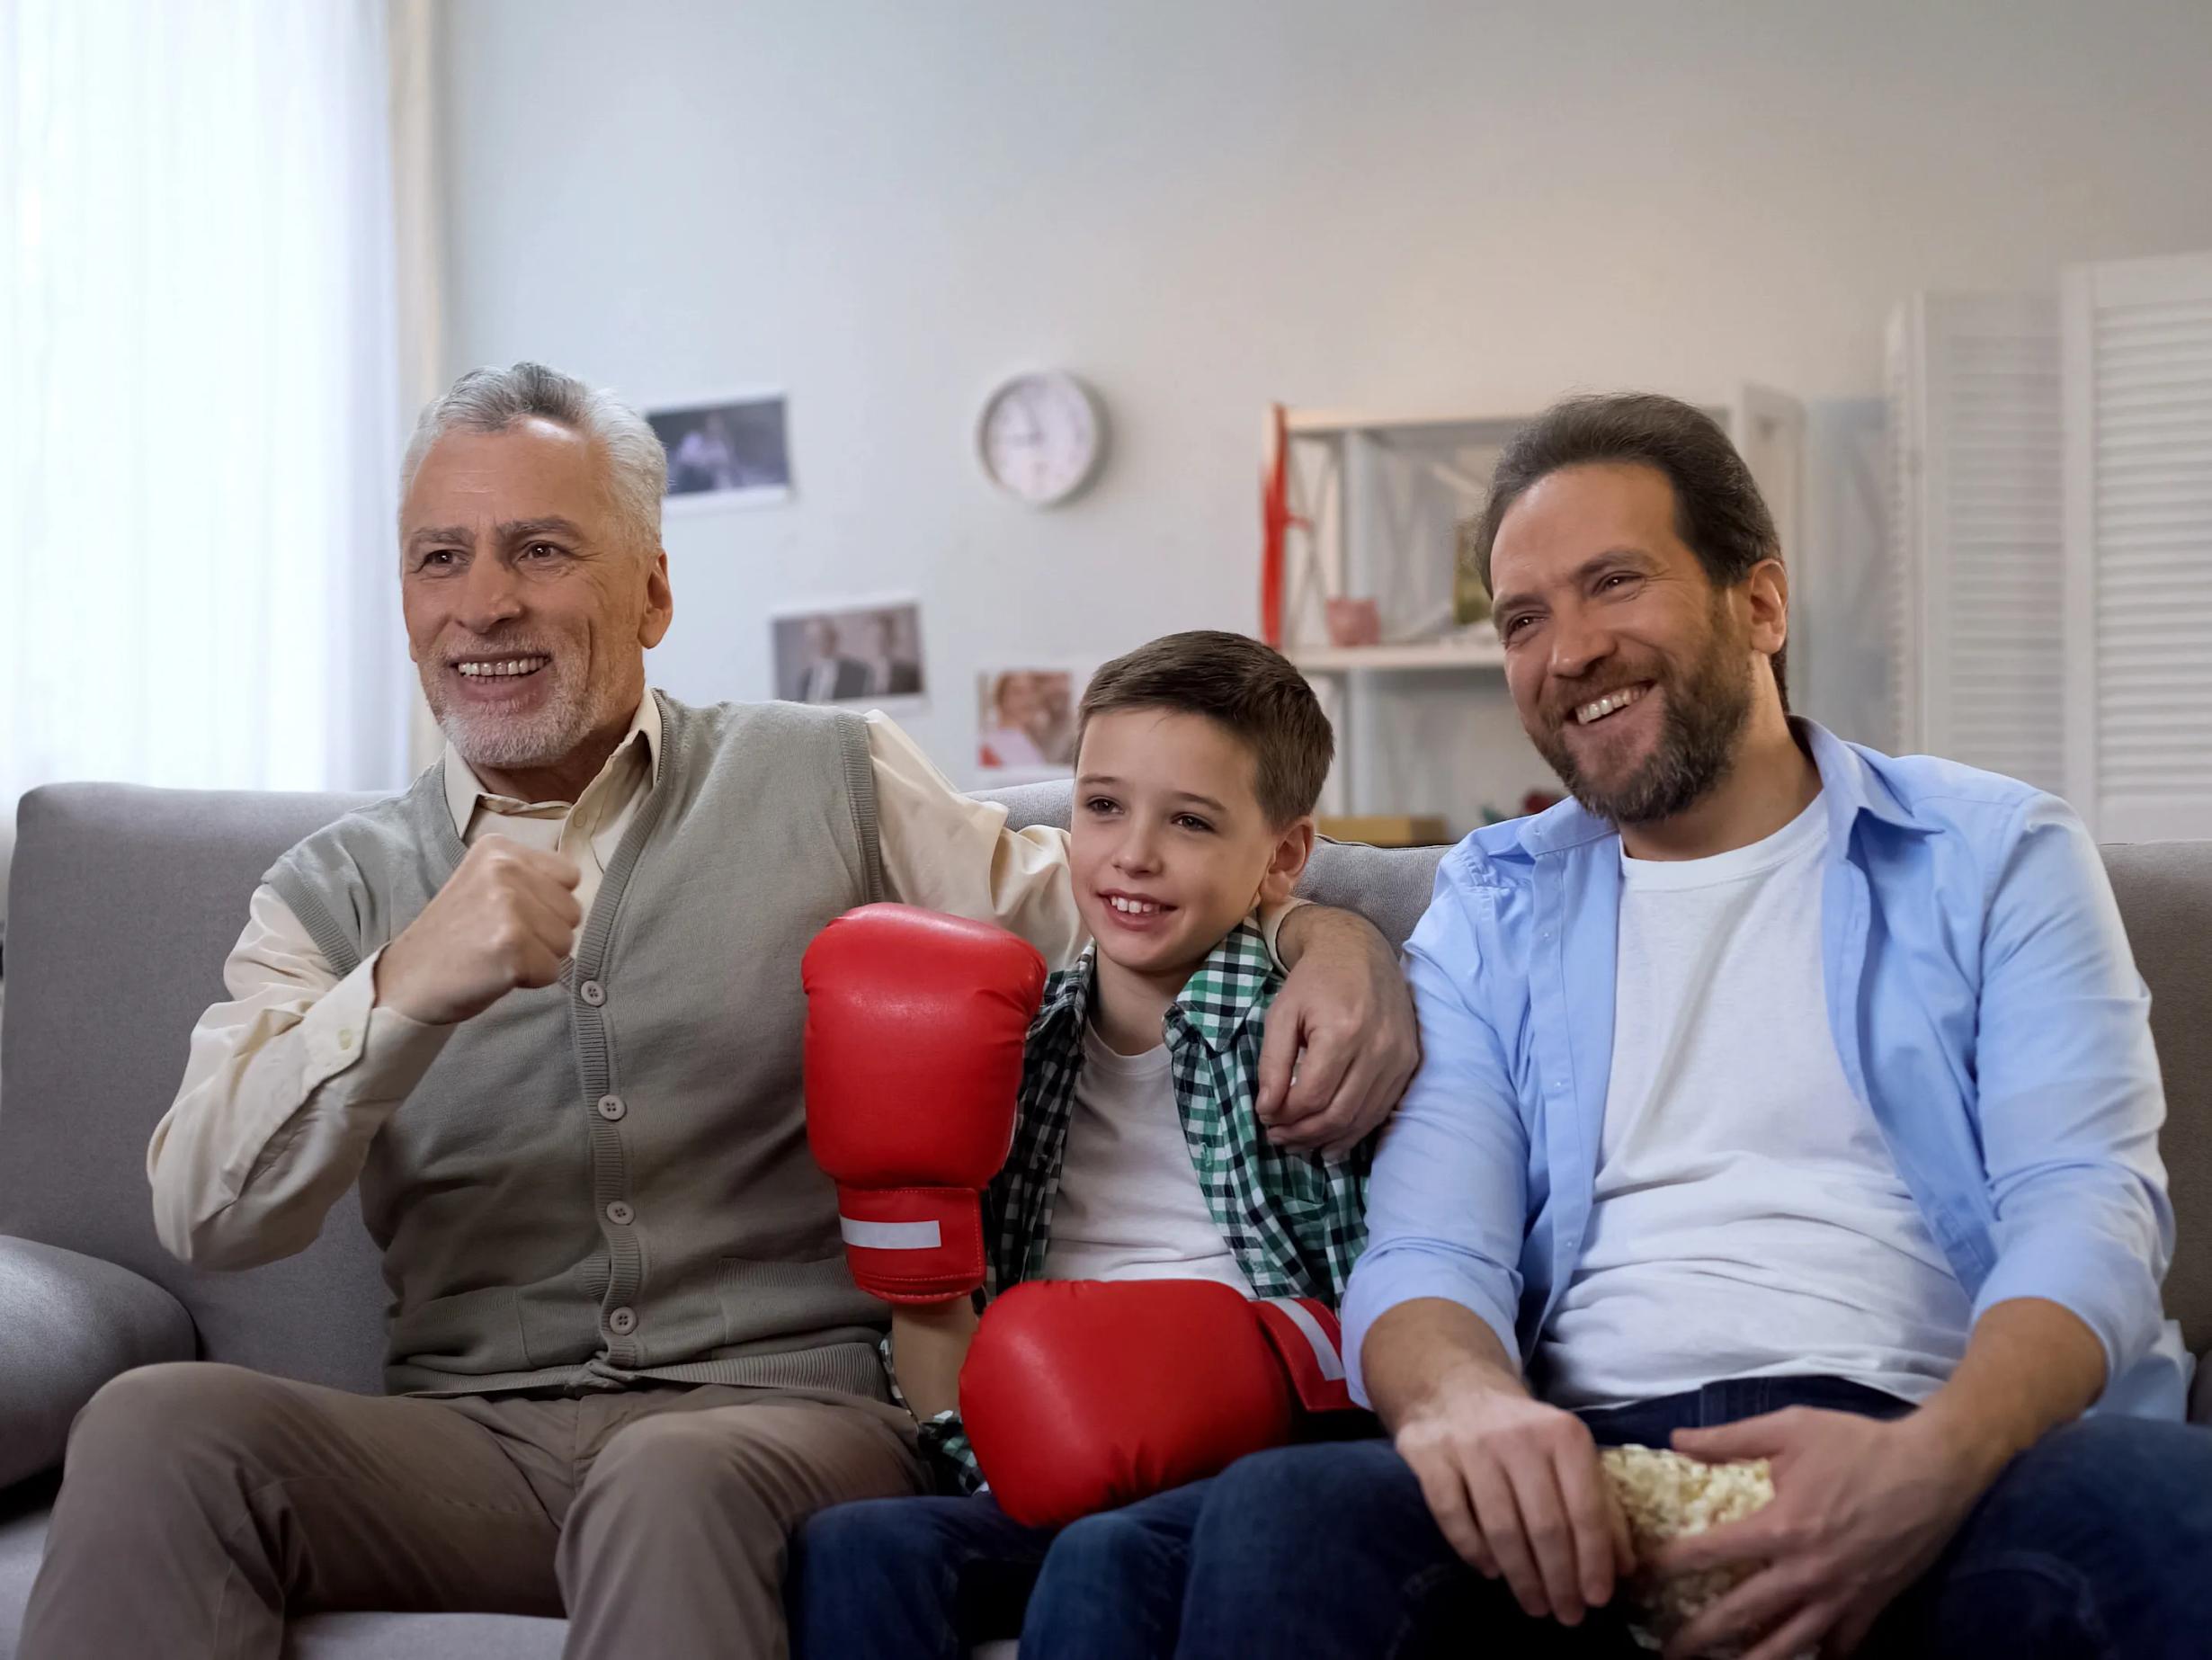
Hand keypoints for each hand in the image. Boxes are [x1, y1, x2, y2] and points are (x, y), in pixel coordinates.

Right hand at [372, 837, 582, 1024]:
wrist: (408, 979)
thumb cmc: (455, 936)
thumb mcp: (486, 885)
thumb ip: (528, 879)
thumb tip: (576, 894)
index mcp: (499, 849)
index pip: (569, 876)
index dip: (548, 904)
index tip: (510, 916)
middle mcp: (504, 869)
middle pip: (572, 911)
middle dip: (546, 933)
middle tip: (500, 939)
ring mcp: (508, 906)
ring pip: (566, 942)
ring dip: (539, 957)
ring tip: (498, 954)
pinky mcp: (512, 946)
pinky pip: (553, 971)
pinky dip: (531, 980)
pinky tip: (496, 972)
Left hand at [1259, 906, 1419, 1155]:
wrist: (1359, 951)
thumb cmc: (1314, 981)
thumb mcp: (1281, 1014)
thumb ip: (1272, 1063)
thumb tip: (1267, 1110)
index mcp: (1342, 1032)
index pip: (1311, 1096)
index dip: (1284, 1116)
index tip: (1265, 1119)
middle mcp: (1377, 1049)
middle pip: (1338, 1114)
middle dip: (1303, 1135)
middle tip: (1278, 1139)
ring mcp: (1399, 1058)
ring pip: (1361, 1119)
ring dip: (1327, 1139)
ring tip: (1299, 1143)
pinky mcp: (1409, 1062)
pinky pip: (1382, 1110)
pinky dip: (1355, 1131)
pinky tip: (1331, 1141)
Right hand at [1395, 1364, 1632, 1626]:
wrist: (1456, 1389)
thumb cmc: (1525, 1435)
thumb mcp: (1570, 1456)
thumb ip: (1601, 1506)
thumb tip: (1624, 1568)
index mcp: (1563, 1434)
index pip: (1585, 1509)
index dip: (1593, 1561)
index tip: (1597, 1600)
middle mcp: (1519, 1437)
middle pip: (1545, 1525)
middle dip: (1559, 1580)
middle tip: (1567, 1615)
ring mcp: (1471, 1445)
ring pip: (1501, 1527)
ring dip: (1521, 1577)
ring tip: (1534, 1605)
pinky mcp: (1431, 1455)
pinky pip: (1452, 1515)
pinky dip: (1473, 1550)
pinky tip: (1490, 1571)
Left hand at [1654, 1408, 1991, 1659]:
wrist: (1935, 1468)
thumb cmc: (1860, 1444)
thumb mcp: (1790, 1427)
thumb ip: (1730, 1438)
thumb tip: (1675, 1439)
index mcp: (1781, 1527)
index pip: (1708, 1554)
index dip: (1667, 1566)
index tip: (1639, 1577)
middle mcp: (1806, 1572)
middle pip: (1740, 1615)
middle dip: (1697, 1637)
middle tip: (1666, 1652)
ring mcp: (1840, 1597)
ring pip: (1786, 1646)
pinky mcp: (1870, 1607)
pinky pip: (1837, 1649)